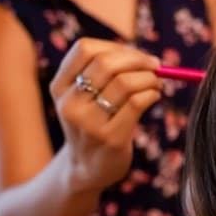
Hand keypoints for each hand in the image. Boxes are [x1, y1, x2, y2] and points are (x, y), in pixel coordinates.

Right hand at [49, 38, 161, 192]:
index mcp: (60, 87)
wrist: (86, 169)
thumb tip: (145, 55)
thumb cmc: (93, 123)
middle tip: (154, 64)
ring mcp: (88, 123)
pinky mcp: (110, 138)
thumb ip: (104, 72)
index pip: (84, 49)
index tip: (135, 54)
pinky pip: (138, 102)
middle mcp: (69, 103)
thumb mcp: (83, 97)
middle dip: (137, 59)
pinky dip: (152, 93)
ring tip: (156, 82)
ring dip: (149, 77)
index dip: (115, 47)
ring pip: (125, 82)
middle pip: (106, 63)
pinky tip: (154, 96)